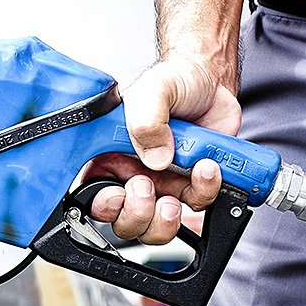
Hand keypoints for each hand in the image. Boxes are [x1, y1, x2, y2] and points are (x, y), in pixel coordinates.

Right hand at [88, 56, 240, 243]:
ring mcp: (162, 182)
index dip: (102, 203)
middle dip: (136, 215)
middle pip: (123, 219)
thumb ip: (146, 120)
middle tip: (147, 188)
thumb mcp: (153, 90)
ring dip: (169, 217)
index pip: (92, 191)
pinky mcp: (190, 185)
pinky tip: (207, 166)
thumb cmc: (175, 81)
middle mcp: (132, 172)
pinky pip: (196, 205)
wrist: (212, 82)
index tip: (118, 193)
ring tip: (178, 191)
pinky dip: (206, 191)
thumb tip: (155, 157)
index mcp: (109, 152)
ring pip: (156, 225)